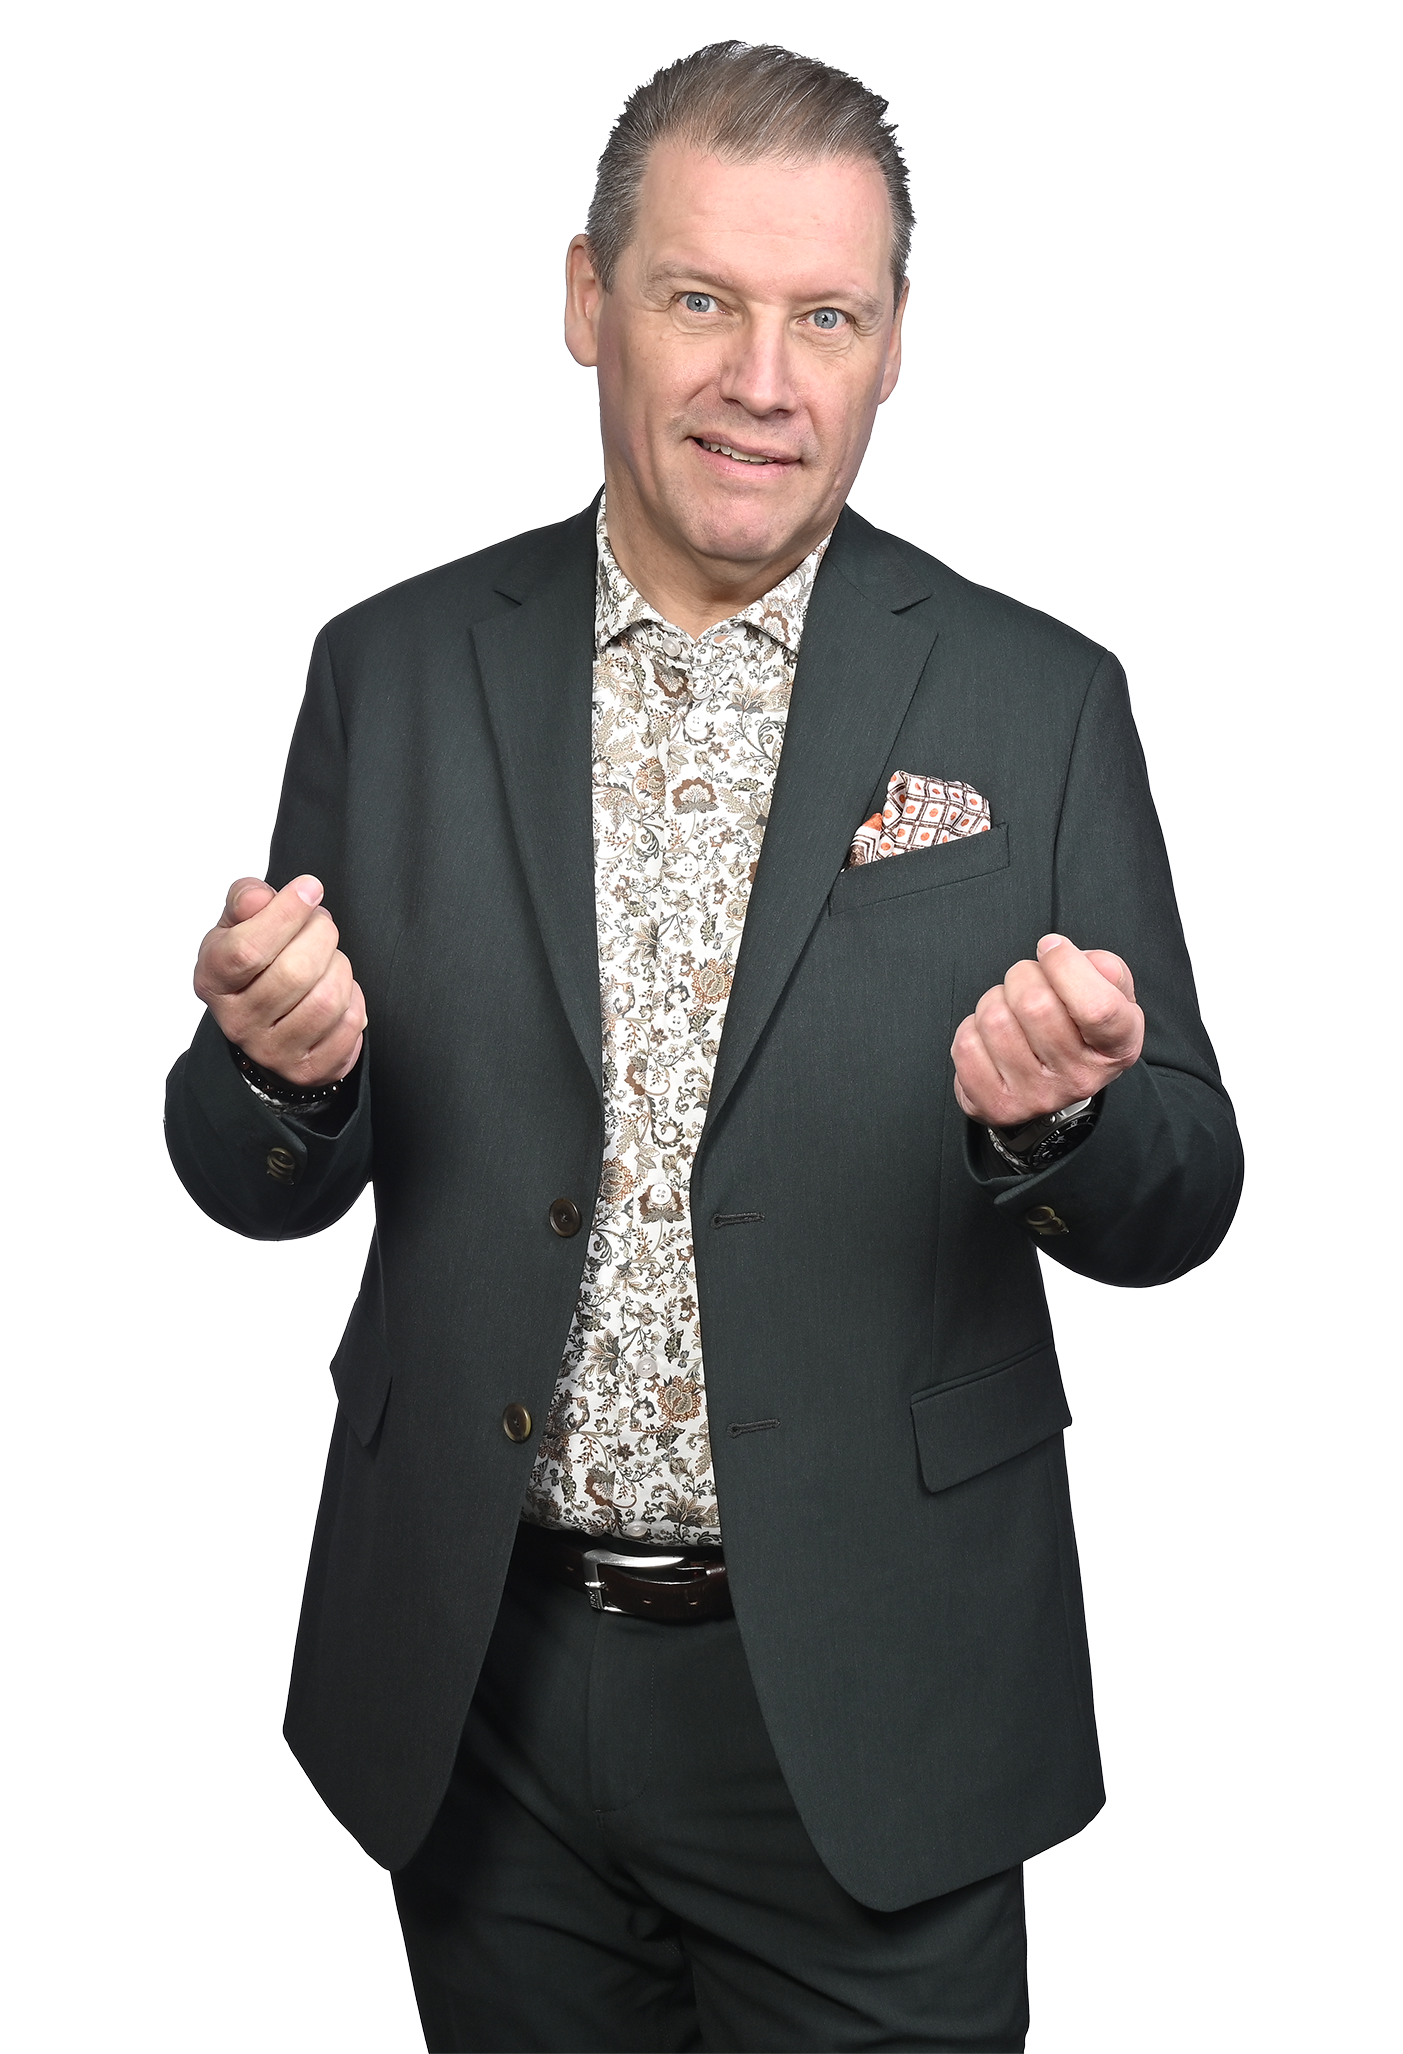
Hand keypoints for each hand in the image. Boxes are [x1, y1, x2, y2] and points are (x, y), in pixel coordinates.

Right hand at [193, 876, 366, 1088]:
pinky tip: (339, 992)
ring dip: (340, 968)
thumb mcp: (238, 926)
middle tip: (322, 925)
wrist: (266, 1026)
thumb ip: (245, 901)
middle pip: (295, 972)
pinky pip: (349, 1026)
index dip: (285, 913)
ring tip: (330, 959)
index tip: (310, 888)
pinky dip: (354, 1000)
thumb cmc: (255, 966)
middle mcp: (238, 1022)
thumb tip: (259, 897)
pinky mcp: (308, 1069)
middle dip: (322, 936)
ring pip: (326, 1000)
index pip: (247, 949)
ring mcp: (273, 1050)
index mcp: (214, 981)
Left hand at [952, 935, 1143, 1128]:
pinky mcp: (995, 1104)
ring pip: (995, 1020)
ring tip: (1011, 1011)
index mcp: (1116, 1047)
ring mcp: (1034, 1095)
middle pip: (1035, 1004)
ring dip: (995, 1000)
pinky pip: (966, 1045)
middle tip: (1028, 982)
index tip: (1052, 950)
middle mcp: (1078, 1078)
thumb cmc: (1080, 1033)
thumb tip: (1075, 957)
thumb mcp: (1112, 996)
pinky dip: (972, 1028)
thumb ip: (1106, 969)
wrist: (1054, 1085)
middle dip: (1023, 975)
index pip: (1096, 1006)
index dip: (1066, 965)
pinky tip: (993, 1037)